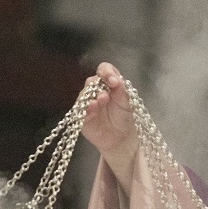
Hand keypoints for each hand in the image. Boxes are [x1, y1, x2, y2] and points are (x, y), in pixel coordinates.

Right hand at [81, 62, 138, 194]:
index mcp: (107, 83)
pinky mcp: (81, 116)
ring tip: (102, 100)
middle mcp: (95, 91)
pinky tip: (92, 107)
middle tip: (108, 94)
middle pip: (91, 81)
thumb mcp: (127, 102)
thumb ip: (121, 90)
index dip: (106, 72)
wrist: (121, 138)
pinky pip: (80, 109)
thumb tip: (116, 79)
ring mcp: (87, 103)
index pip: (103, 70)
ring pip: (84, 94)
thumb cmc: (124, 117)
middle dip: (99, 85)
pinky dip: (86, 107)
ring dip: (93, 96)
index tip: (114, 81)